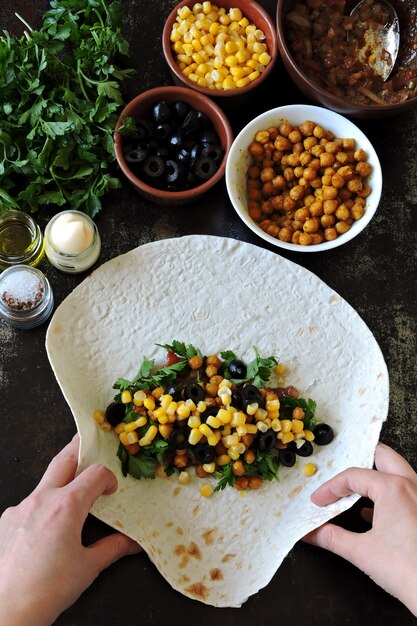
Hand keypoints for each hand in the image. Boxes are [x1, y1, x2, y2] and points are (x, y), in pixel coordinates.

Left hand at [0, 435, 140, 625]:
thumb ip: (112, 548)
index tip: (111, 491)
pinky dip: (42, 505)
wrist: (5, 611)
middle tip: (90, 444)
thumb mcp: (87, 568)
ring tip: (71, 494)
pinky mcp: (5, 521)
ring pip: (44, 482)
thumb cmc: (47, 590)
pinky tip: (46, 527)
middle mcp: (42, 499)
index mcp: (67, 506)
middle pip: (64, 458)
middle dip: (80, 448)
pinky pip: (28, 503)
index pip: (95, 473)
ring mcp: (20, 508)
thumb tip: (133, 543)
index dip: (108, 478)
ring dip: (60, 481)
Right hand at [304, 443, 416, 615]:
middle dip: (359, 458)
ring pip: (397, 471)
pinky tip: (372, 512)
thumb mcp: (361, 552)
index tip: (318, 500)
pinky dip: (386, 494)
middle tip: (341, 467)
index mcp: (393, 488)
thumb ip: (331, 537)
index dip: (330, 488)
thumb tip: (311, 532)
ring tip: (354, 487)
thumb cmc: (409, 571)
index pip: (353, 476)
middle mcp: (412, 486)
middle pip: (382, 456)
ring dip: (375, 476)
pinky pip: (405, 491)